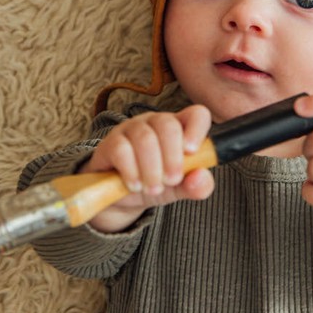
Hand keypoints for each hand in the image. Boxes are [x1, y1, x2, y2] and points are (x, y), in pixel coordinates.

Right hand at [79, 105, 214, 231]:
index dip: (197, 129)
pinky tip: (135, 185)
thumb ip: (196, 185)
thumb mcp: (179, 188)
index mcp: (180, 128)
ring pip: (145, 138)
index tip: (192, 152)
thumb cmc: (156, 184)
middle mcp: (156, 123)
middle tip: (172, 181)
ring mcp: (132, 129)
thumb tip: (201, 178)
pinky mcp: (111, 142)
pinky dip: (131, 171)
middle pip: (168, 125)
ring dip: (152, 169)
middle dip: (172, 158)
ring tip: (153, 189)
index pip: (196, 114)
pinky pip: (121, 150)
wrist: (122, 198)